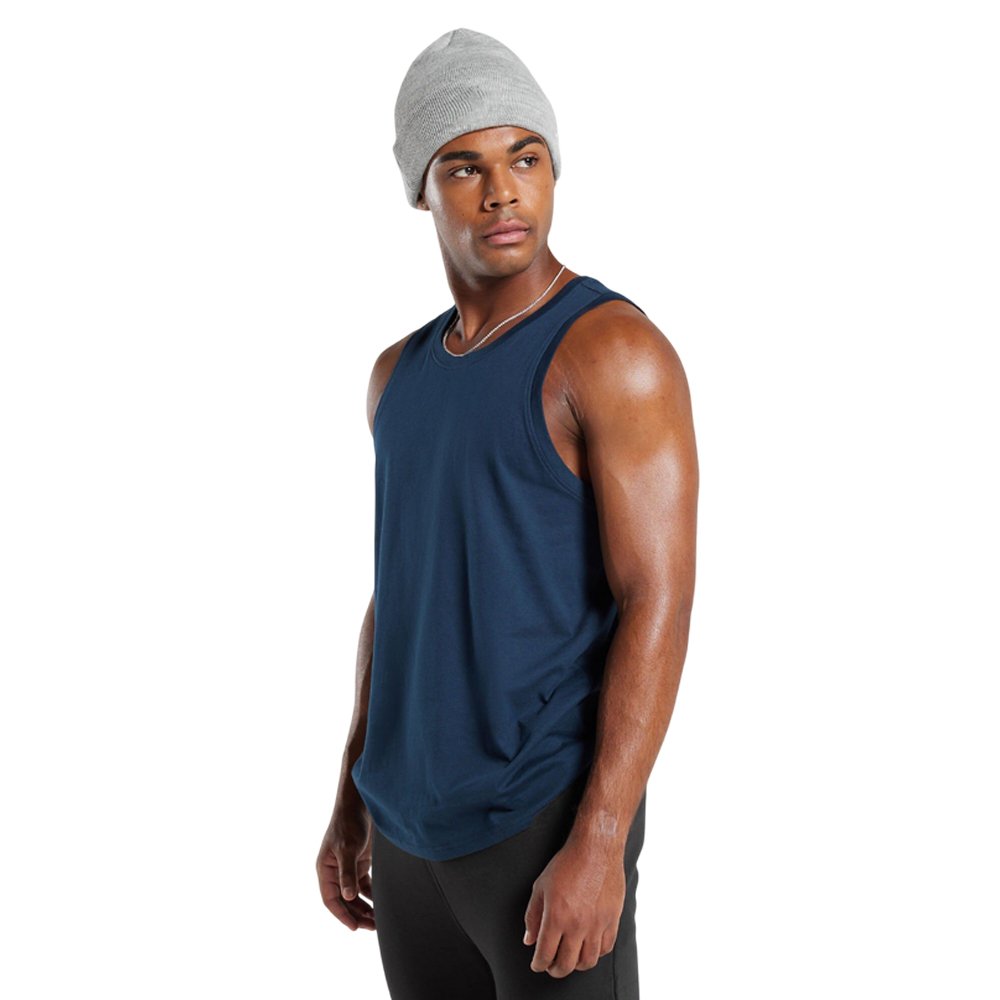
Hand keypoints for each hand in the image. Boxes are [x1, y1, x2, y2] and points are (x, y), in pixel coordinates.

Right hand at [316, 795, 375, 930]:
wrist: (360, 803)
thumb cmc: (348, 823)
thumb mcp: (348, 849)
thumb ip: (348, 873)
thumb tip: (347, 897)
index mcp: (325, 869)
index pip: (331, 899)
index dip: (342, 915)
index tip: (355, 927)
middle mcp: (335, 871)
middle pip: (344, 900)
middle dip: (357, 914)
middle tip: (372, 927)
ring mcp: (348, 867)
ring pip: (355, 895)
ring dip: (365, 907)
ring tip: (378, 920)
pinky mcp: (360, 862)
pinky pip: (364, 885)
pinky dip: (371, 895)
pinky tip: (381, 902)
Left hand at [522, 839, 625, 977]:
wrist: (596, 849)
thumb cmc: (567, 863)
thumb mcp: (540, 886)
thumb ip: (532, 916)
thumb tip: (530, 940)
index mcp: (556, 916)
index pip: (545, 954)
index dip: (538, 964)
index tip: (537, 964)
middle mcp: (577, 924)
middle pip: (566, 964)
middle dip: (555, 970)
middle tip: (552, 966)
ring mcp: (597, 924)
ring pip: (588, 961)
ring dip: (576, 965)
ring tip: (570, 959)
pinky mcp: (612, 920)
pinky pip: (606, 948)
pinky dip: (596, 953)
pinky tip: (588, 947)